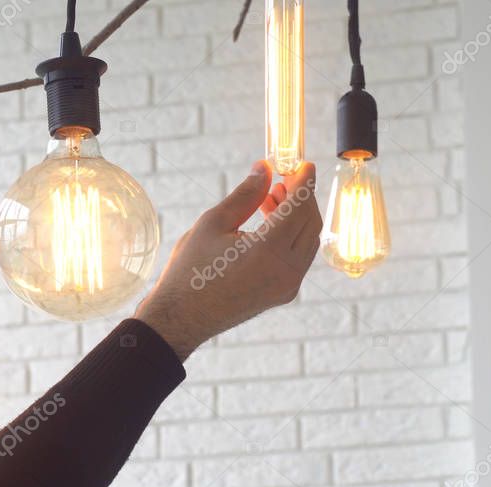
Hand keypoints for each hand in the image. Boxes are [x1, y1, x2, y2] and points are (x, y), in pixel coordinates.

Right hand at [134, 160, 320, 360]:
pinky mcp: (282, 294)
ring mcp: (288, 286)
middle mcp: (287, 271)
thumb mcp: (213, 224)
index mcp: (269, 250)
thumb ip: (245, 195)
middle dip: (301, 198)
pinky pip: (299, 259)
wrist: (180, 319)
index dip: (303, 181)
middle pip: (310, 223)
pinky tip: (270, 225)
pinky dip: (292, 237)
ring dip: (297, 217)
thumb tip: (264, 169)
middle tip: (282, 179)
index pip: (299, 206)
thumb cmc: (190, 270)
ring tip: (271, 200)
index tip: (304, 164)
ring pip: (308, 242)